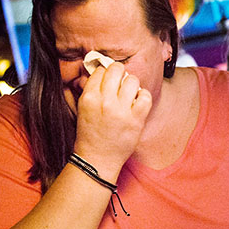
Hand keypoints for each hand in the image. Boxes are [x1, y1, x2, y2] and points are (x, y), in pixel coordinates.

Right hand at [74, 62, 151, 177]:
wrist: (98, 158)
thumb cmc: (90, 133)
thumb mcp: (82, 108)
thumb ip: (89, 89)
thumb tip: (100, 71)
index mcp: (89, 98)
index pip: (100, 71)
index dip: (105, 72)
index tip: (109, 78)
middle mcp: (105, 102)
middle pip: (117, 70)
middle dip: (119, 73)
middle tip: (120, 81)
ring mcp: (121, 111)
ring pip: (132, 80)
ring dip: (132, 84)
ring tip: (129, 93)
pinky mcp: (136, 119)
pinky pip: (145, 96)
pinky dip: (143, 96)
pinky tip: (137, 102)